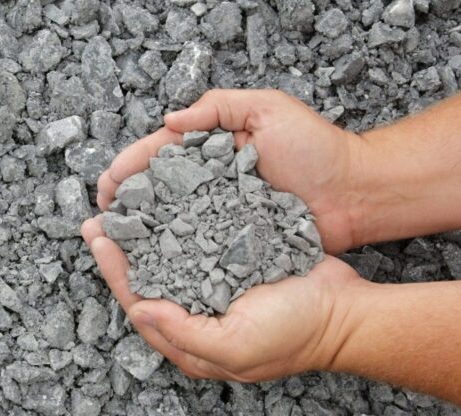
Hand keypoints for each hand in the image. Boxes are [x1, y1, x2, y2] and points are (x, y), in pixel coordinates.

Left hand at [81, 216, 364, 381]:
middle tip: (98, 218)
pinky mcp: (234, 264)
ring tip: (125, 205)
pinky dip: (180, 224)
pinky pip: (198, 243)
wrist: (347, 311)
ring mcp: (216, 288)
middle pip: (148, 279)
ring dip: (146, 233)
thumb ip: (182, 331)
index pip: (139, 304)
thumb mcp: (234, 347)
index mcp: (190, 343)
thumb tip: (137, 308)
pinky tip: (166, 202)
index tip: (98, 239)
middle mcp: (197, 315)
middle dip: (121, 250)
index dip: (115, 272)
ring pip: (169, 258)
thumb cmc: (294, 334)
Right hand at [95, 89, 369, 253]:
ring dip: (141, 231)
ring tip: (116, 242)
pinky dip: (173, 255)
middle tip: (103, 217)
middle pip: (157, 190)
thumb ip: (218, 108)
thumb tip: (169, 122)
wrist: (356, 193)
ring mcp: (221, 214)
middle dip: (127, 202)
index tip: (108, 184)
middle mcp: (211, 182)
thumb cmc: (317, 148)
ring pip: (171, 221)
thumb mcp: (268, 109)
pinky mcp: (235, 242)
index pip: (160, 154)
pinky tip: (151, 263)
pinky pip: (198, 248)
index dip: (130, 168)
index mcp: (213, 147)